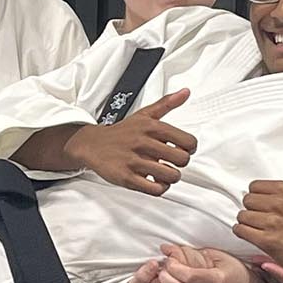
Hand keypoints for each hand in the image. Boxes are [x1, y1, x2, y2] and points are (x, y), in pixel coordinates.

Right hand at [66, 91, 193, 194]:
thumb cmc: (121, 132)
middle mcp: (143, 143)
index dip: (189, 149)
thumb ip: (166, 103)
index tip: (183, 150)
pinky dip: (159, 188)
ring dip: (170, 178)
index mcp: (151, 127)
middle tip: (172, 163)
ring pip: (171, 176)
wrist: (92, 144)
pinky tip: (154, 182)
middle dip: (180, 164)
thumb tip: (185, 92)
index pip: (187, 141)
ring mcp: (134, 161)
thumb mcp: (144, 114)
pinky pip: (155, 189)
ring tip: (163, 173)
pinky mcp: (126, 177)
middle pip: (182, 160)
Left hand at [143, 244, 256, 282]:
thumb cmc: (231, 270)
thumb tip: (166, 248)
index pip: (190, 277)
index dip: (175, 268)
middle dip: (165, 280)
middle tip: (160, 271)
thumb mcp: (218, 256)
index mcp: (217, 280)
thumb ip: (192, 252)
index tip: (169, 260)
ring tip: (155, 282)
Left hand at [234, 142, 282, 282]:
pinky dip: (242, 233)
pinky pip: (241, 230)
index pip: (255, 186)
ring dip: (246, 223)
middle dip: (252, 210)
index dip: (258, 197)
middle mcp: (279, 203)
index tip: (265, 206)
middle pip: (247, 200)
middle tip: (261, 218)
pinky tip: (252, 235)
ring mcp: (272, 222)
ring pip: (242, 216)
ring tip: (257, 228)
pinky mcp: (267, 240)